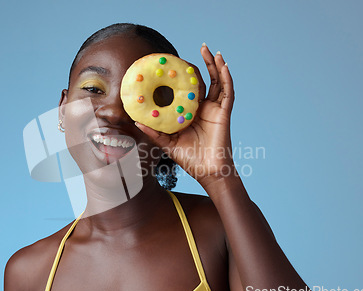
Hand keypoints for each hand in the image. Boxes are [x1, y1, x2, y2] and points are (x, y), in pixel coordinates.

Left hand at [135, 44, 235, 183]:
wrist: (207, 172)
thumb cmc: (189, 159)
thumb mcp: (167, 143)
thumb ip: (153, 132)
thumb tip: (135, 122)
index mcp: (193, 112)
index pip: (191, 89)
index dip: (187, 75)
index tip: (178, 62)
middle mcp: (205, 108)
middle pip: (207, 81)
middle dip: (205, 64)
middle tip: (200, 47)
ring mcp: (216, 110)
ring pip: (219, 83)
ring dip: (217, 66)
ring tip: (213, 51)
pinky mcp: (224, 113)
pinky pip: (227, 92)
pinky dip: (227, 78)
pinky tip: (224, 66)